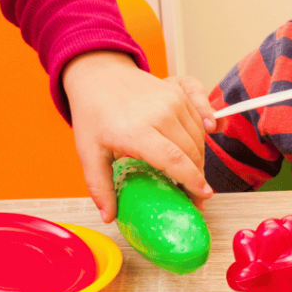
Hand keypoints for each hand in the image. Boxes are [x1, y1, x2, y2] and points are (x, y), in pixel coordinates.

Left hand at [63, 51, 222, 222]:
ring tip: (191, 174)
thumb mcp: (89, 151)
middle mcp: (159, 112)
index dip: (192, 181)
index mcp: (137, 130)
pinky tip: (201, 142)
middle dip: (198, 176)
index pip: (174, 160)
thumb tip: (109, 217)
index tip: (202, 197)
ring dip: (200, 157)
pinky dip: (202, 133)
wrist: (98, 75)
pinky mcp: (177, 90)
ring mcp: (171, 98)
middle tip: (194, 195)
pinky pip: (199, 116)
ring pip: (199, 136)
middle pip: (191, 151)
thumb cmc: (93, 113)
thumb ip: (99, 186)